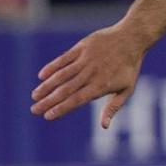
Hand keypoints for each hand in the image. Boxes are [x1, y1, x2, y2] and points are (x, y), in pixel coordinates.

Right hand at [31, 23, 148, 125]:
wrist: (131, 39)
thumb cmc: (129, 68)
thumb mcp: (127, 89)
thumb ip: (113, 107)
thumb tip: (104, 126)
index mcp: (102, 85)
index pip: (77, 100)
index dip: (62, 108)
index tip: (48, 116)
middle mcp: (91, 73)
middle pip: (66, 90)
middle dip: (49, 101)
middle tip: (34, 110)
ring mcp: (85, 60)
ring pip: (62, 75)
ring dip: (46, 86)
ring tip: (35, 96)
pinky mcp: (81, 48)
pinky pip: (63, 59)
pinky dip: (52, 67)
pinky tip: (41, 76)